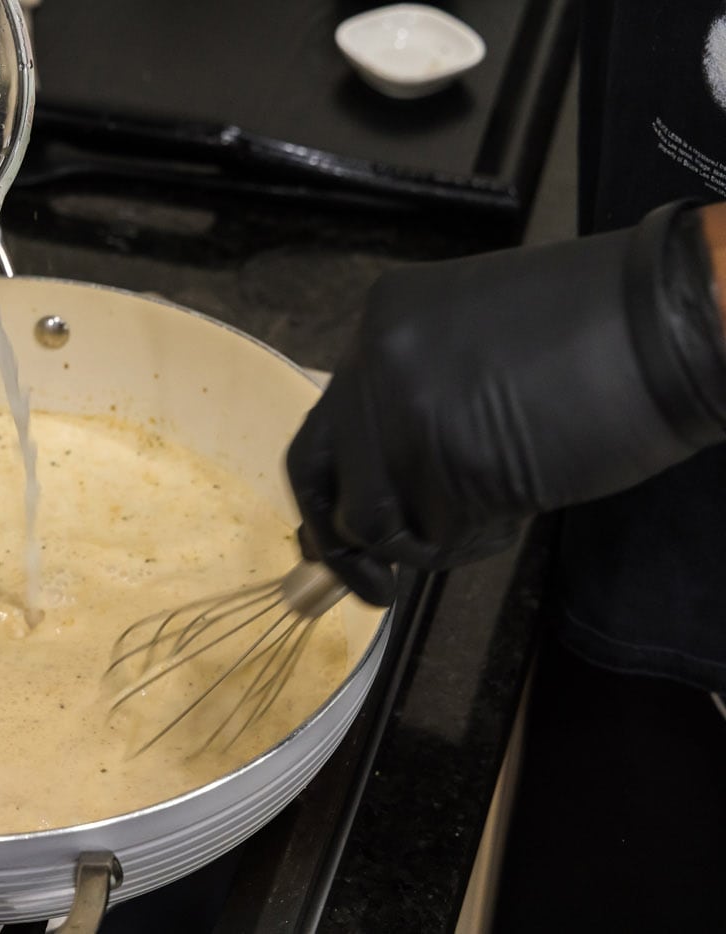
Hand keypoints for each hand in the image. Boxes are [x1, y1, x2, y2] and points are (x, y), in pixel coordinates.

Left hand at [286, 202, 725, 605]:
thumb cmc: (597, 335)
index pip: (317, 429)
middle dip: (348, 546)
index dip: (325, 498)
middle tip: (376, 586)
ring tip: (491, 516)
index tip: (339, 542)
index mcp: (382, 321)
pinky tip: (519, 510)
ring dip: (425, 544)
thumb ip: (410, 402)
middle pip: (323, 480)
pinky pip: (438, 538)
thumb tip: (372, 489)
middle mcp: (378, 360)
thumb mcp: (470, 345)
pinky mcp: (457, 462)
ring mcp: (411, 411)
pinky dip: (475, 544)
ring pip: (375, 521)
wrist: (679, 321)